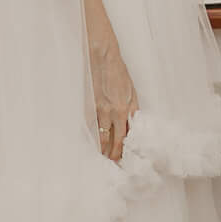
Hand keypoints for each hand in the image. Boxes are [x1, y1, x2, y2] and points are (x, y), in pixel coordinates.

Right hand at [89, 25, 137, 163]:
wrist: (102, 57)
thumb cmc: (118, 72)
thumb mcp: (131, 90)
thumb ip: (132, 108)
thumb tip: (132, 123)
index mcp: (124, 109)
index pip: (124, 137)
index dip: (122, 150)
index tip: (121, 159)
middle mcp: (111, 112)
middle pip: (111, 140)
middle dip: (111, 154)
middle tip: (111, 164)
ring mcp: (98, 109)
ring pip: (99, 135)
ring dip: (100, 147)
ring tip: (101, 157)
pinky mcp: (88, 105)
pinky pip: (89, 125)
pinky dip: (90, 134)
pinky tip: (90, 141)